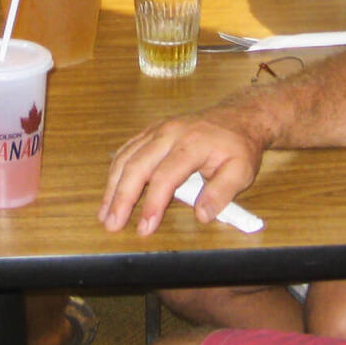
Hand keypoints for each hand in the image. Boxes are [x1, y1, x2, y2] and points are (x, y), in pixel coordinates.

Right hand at [99, 104, 265, 235]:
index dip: (152, 204)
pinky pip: (127, 149)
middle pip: (136, 166)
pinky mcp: (151, 131)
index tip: (145, 228)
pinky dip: (115, 171)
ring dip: (112, 187)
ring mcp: (157, 130)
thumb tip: (202, 216)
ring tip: (104, 214)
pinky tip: (110, 190)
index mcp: (192, 143)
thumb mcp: (241, 171)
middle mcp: (169, 133)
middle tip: (112, 225)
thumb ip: (222, 193)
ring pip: (126, 157)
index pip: (165, 176)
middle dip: (122, 198)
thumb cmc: (239, 146)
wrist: (238, 117)